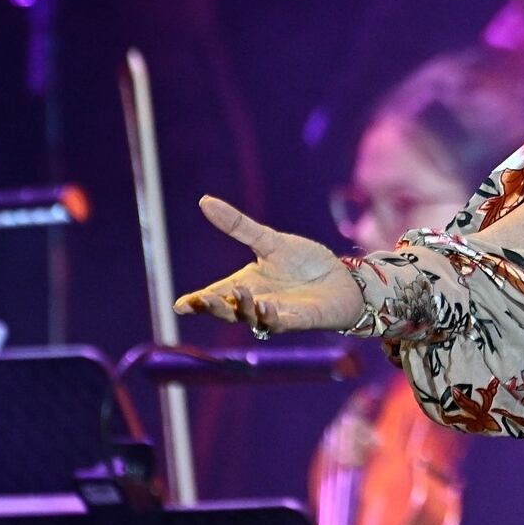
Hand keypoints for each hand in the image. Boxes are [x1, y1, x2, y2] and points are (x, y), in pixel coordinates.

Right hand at [173, 195, 363, 334]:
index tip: (180, 305)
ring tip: (240, 292)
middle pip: (228, 312)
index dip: (197, 303)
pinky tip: (266, 307)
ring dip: (243, 309)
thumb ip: (239, 226)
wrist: (343, 279)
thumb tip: (205, 201)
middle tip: (203, 299)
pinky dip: (272, 318)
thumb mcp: (270, 242)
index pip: (215, 296)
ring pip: (252, 319)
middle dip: (215, 307)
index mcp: (246, 285)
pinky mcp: (301, 320)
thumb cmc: (305, 263)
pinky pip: (282, 323)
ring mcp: (278, 314)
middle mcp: (257, 303)